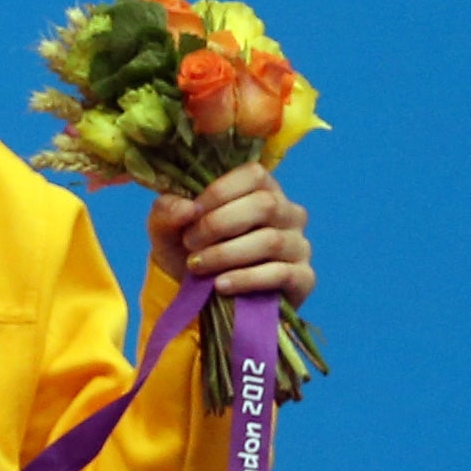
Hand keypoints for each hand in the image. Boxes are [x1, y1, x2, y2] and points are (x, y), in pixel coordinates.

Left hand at [155, 163, 311, 306]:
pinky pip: (280, 274)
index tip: (191, 213)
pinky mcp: (303, 278)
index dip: (219, 192)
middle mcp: (288, 213)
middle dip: (218, 224)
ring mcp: (299, 245)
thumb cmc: (190, 249)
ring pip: (271, 241)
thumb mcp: (168, 227)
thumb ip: (168, 210)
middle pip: (265, 205)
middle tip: (189, 243)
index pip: (254, 174)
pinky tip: (219, 285)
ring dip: (226, 254)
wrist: (200, 296)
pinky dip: (245, 279)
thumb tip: (188, 208)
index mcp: (261, 190)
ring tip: (197, 266)